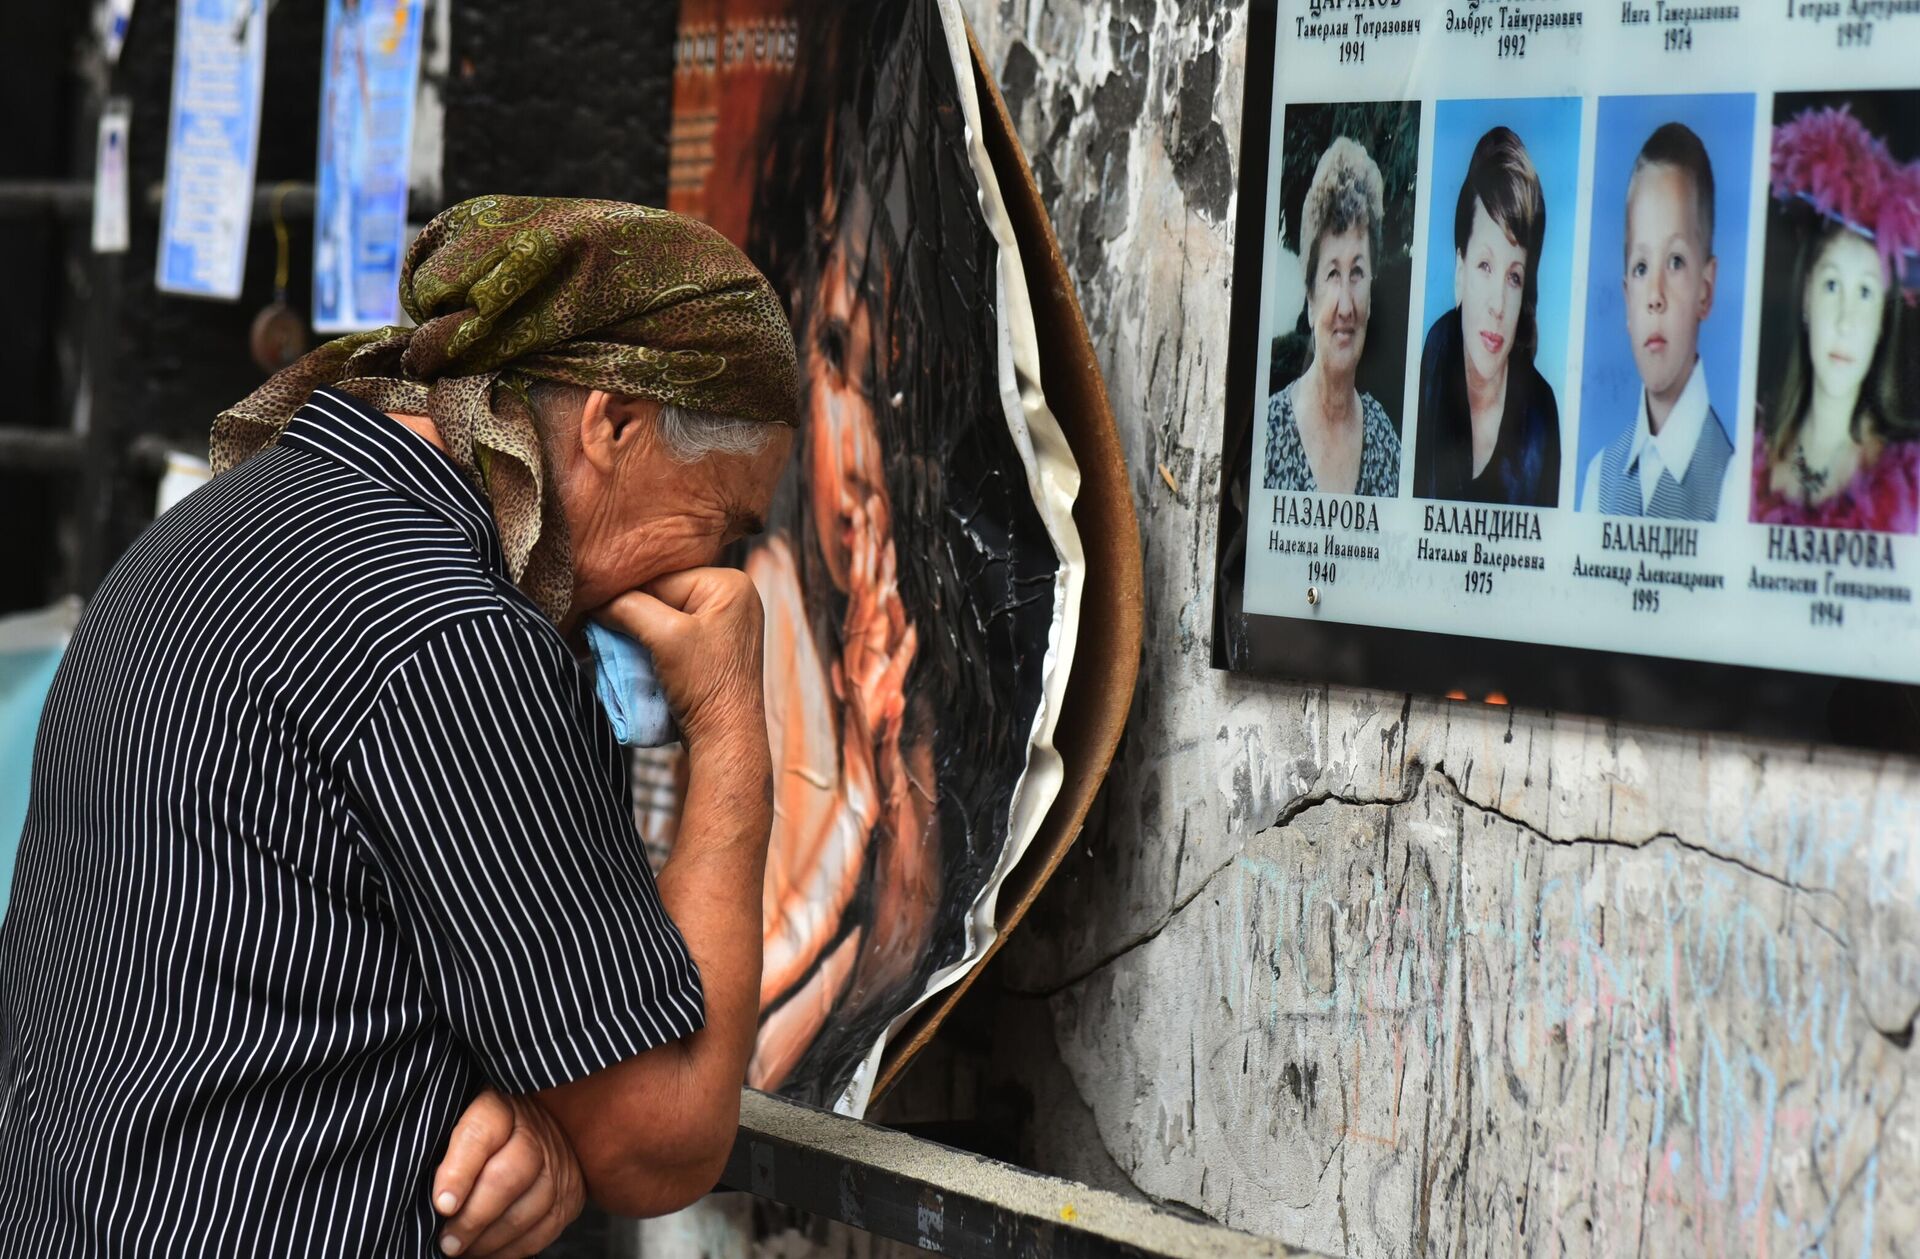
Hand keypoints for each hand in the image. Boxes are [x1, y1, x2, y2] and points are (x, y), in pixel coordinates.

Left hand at [432, 1088, 584, 1258]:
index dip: (459, 1171)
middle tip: (447, 1241)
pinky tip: (487, 1252)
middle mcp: (536, 1133)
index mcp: (502, 1106)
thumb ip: (443, 1148)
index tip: (441, 1205)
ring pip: (528, 1209)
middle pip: (508, 1177)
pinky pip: (544, 1230)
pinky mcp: (570, 1196)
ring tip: (461, 1250)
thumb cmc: (482, 1134)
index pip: (480, 1134)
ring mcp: (559, 1165)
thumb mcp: (461, 1119)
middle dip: (473, 1217)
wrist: (538, 1130)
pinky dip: (512, 1249)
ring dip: (490, 1239)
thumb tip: (423, 1191)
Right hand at [597, 567, 767, 755]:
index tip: (593, 607)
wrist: (725, 737)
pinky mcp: (713, 646)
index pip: (662, 577)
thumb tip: (595, 598)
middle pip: (662, 593)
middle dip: (632, 611)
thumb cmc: (705, 685)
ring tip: (613, 639)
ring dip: (638, 628)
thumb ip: (628, 607)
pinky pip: (672, 632)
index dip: (626, 594)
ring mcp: (724, 623)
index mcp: (730, 583)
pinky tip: (634, 651)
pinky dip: (651, 641)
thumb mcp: (664, 636)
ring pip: (663, 614)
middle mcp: (731, 597)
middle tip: (600, 625)